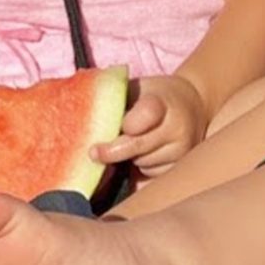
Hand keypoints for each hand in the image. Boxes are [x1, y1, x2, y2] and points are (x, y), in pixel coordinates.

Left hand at [90, 76, 207, 178]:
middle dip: (113, 151)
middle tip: (95, 152)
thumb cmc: (154, 95)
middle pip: (136, 147)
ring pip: (142, 164)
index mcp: (163, 102)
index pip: (144, 117)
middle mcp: (177, 127)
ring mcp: (181, 150)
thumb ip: (114, 97)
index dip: (125, 125)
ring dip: (127, 160)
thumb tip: (71, 103)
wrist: (193, 105)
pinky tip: (141, 158)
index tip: (105, 129)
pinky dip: (140, 170)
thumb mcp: (138, 87)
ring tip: (130, 146)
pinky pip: (150, 176)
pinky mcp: (180, 167)